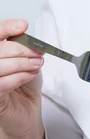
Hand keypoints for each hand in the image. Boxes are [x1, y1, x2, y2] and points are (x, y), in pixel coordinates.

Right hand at [0, 19, 44, 138]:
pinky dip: (18, 77)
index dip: (6, 27)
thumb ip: (25, 48)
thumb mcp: (28, 61)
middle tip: (37, 54)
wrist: (26, 112)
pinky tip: (29, 76)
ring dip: (21, 64)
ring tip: (36, 65)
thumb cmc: (25, 86)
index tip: (23, 26)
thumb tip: (28, 36)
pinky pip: (1, 84)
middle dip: (21, 49)